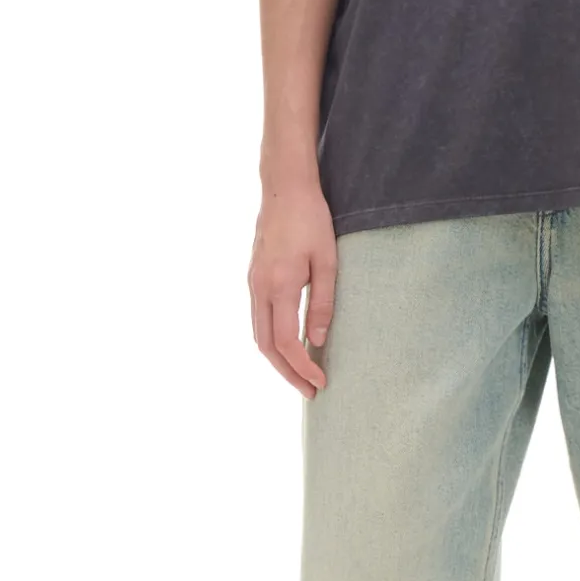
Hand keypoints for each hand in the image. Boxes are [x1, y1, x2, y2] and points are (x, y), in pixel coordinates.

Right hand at [249, 181, 336, 396]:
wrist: (284, 189)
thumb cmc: (311, 220)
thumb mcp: (327, 261)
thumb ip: (323, 303)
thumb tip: (318, 342)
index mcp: (279, 285)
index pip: (285, 342)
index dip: (302, 367)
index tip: (320, 383)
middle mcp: (259, 288)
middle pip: (266, 347)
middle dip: (287, 373)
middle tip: (310, 391)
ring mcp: (252, 283)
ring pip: (258, 335)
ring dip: (277, 360)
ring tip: (300, 376)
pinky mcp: (253, 278)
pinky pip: (258, 320)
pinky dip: (271, 341)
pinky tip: (289, 346)